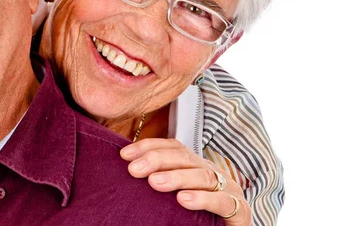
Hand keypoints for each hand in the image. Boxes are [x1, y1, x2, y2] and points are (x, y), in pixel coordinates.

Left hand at [120, 138, 251, 225]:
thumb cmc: (199, 218)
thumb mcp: (176, 195)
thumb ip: (159, 181)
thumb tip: (128, 169)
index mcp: (196, 167)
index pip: (173, 147)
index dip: (148, 146)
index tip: (125, 155)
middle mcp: (213, 173)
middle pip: (185, 158)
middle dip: (157, 160)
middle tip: (134, 169)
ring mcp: (229, 190)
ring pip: (203, 175)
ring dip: (177, 178)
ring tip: (154, 182)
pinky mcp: (240, 211)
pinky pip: (222, 201)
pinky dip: (202, 199)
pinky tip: (183, 200)